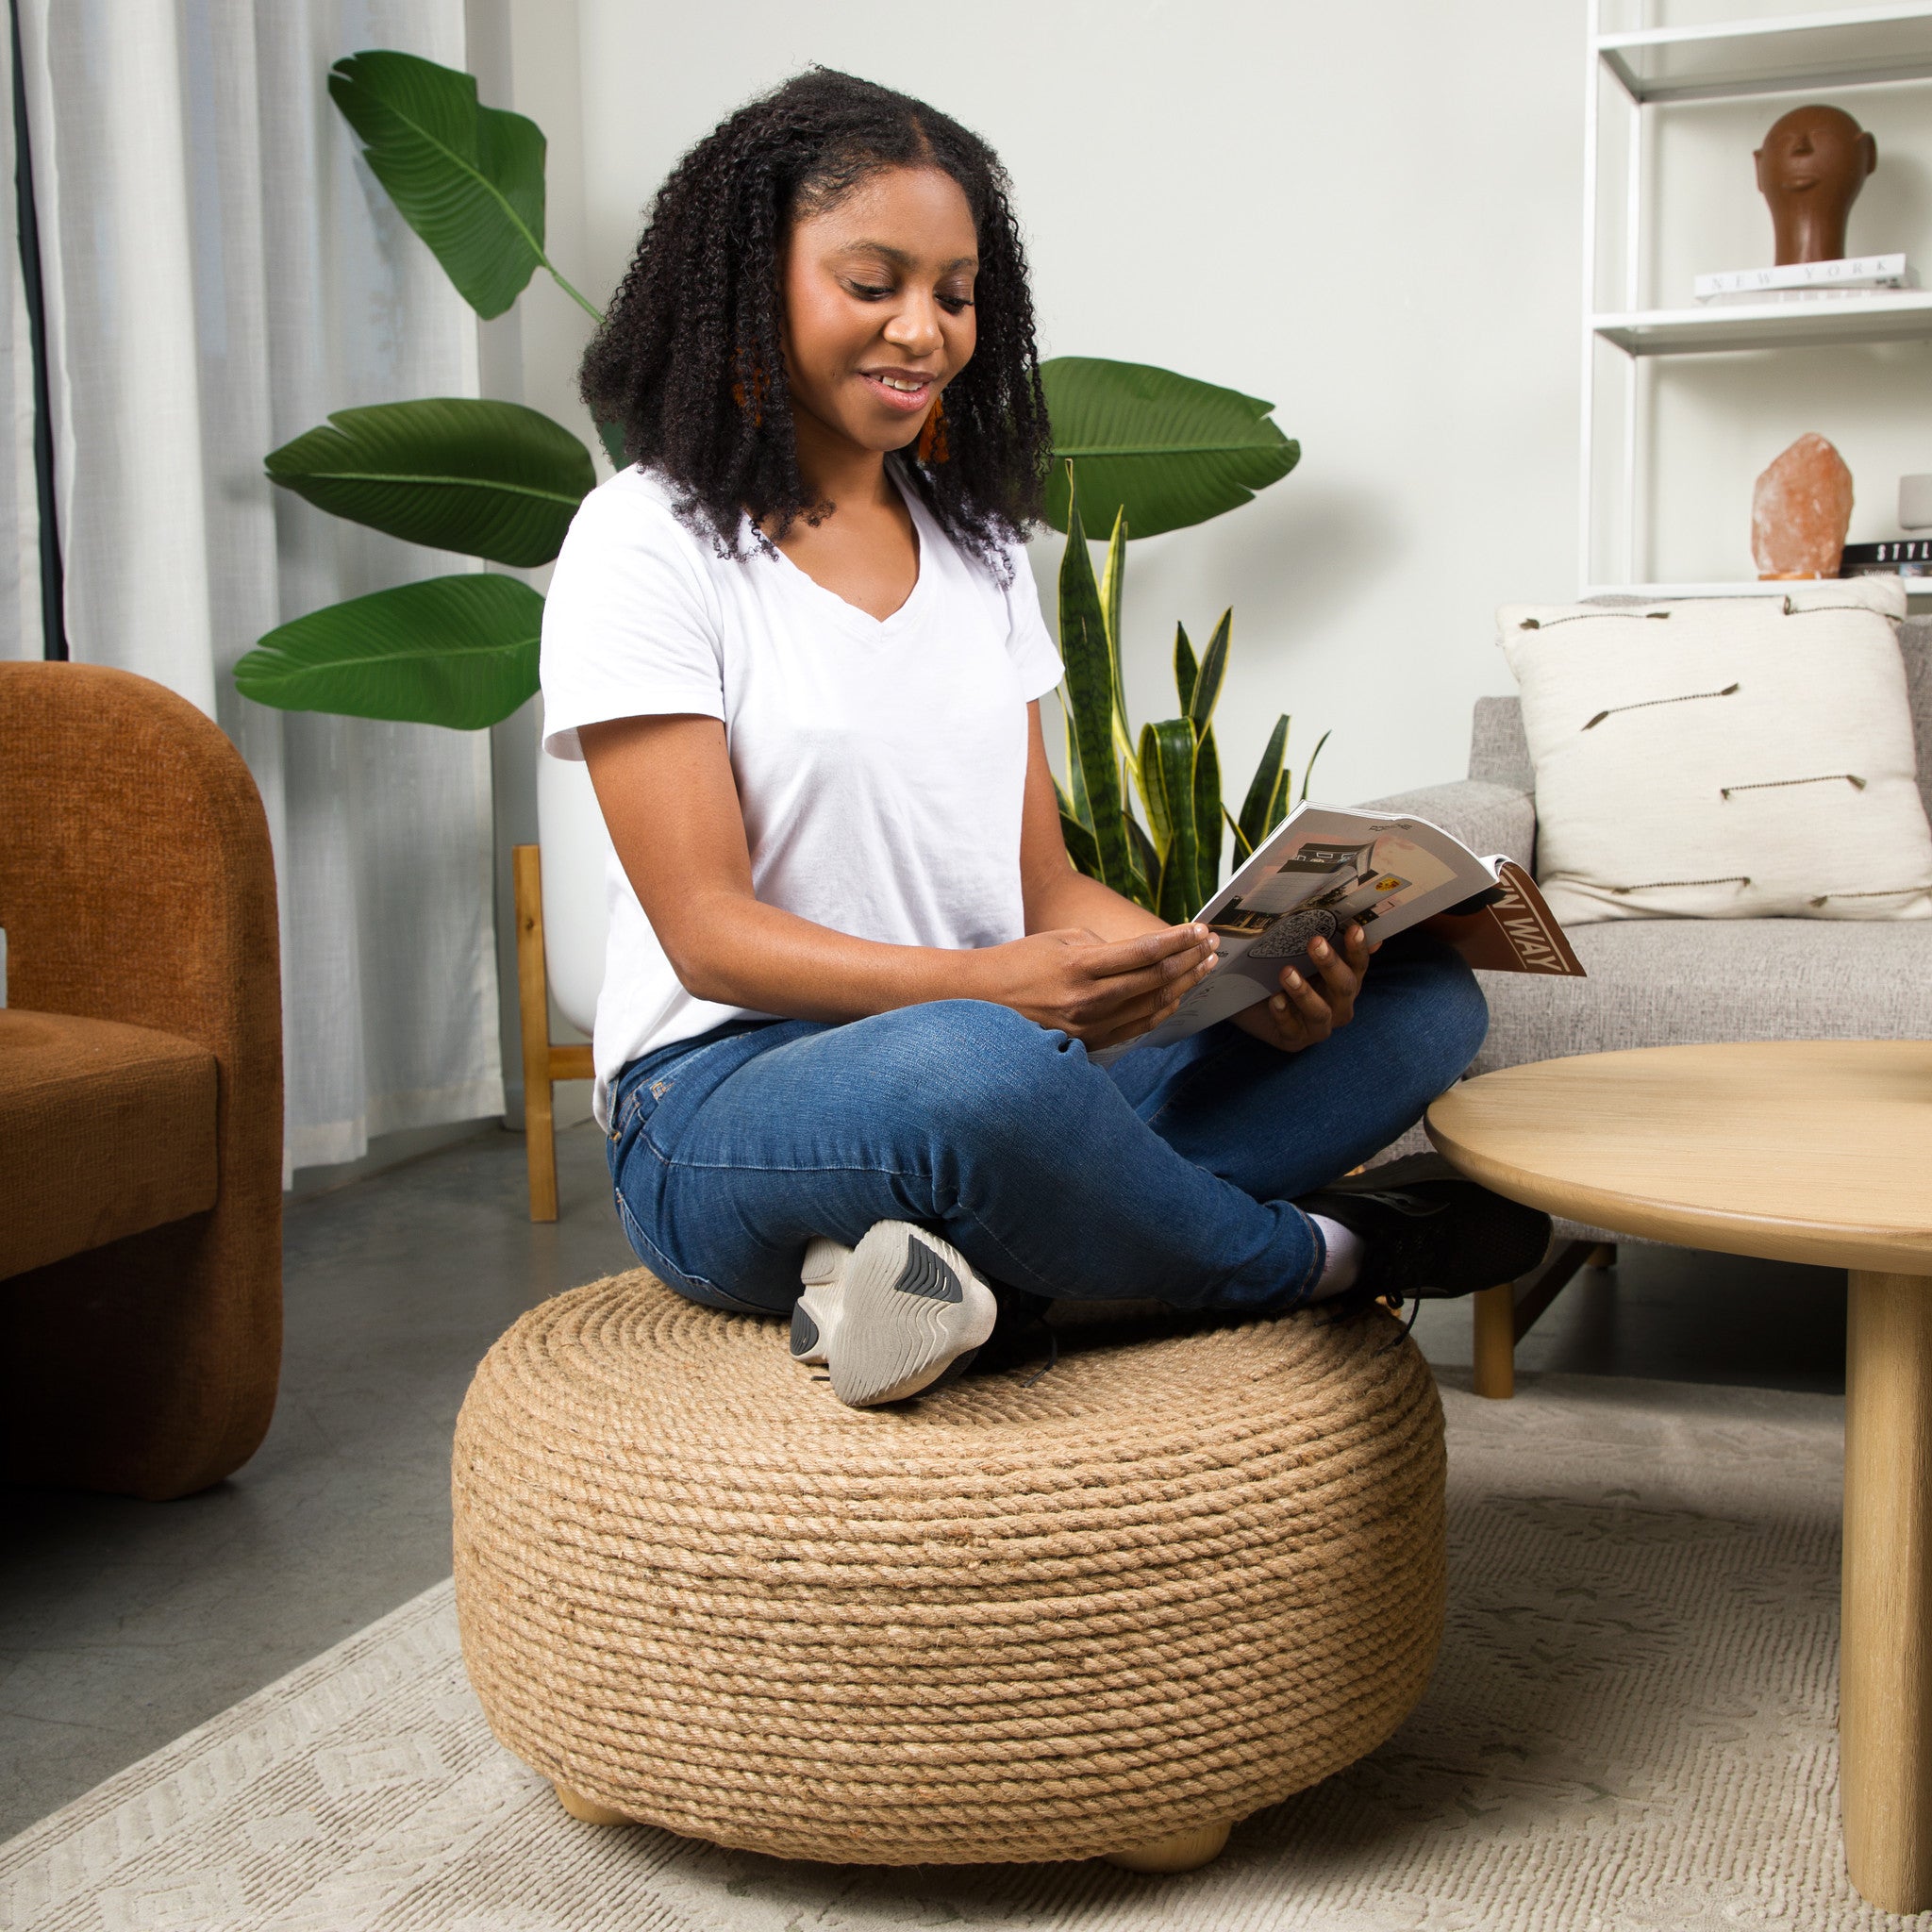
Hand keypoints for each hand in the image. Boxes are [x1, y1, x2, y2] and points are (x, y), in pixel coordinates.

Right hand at [974, 923, 1218, 1047]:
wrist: (980, 1001)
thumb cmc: (1019, 963)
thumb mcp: (1060, 940)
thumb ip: (1104, 946)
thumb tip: (1144, 954)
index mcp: (1079, 967)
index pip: (1144, 952)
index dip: (1178, 940)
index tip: (1200, 929)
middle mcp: (1087, 1000)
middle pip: (1156, 980)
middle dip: (1190, 960)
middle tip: (1211, 945)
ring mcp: (1088, 1026)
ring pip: (1152, 1006)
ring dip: (1184, 985)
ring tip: (1204, 966)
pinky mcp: (1087, 1043)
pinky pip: (1136, 1027)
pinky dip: (1161, 1009)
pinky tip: (1177, 996)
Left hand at [1237, 924, 1374, 1052]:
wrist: (1253, 1004)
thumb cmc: (1286, 974)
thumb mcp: (1302, 956)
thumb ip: (1328, 942)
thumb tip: (1356, 924)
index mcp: (1345, 983)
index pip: (1358, 966)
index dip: (1358, 949)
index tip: (1353, 929)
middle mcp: (1339, 1007)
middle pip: (1344, 987)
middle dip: (1331, 965)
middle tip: (1315, 942)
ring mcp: (1318, 1027)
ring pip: (1320, 1013)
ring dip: (1305, 992)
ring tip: (1287, 972)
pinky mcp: (1294, 1040)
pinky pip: (1291, 1030)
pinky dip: (1283, 1014)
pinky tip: (1275, 999)